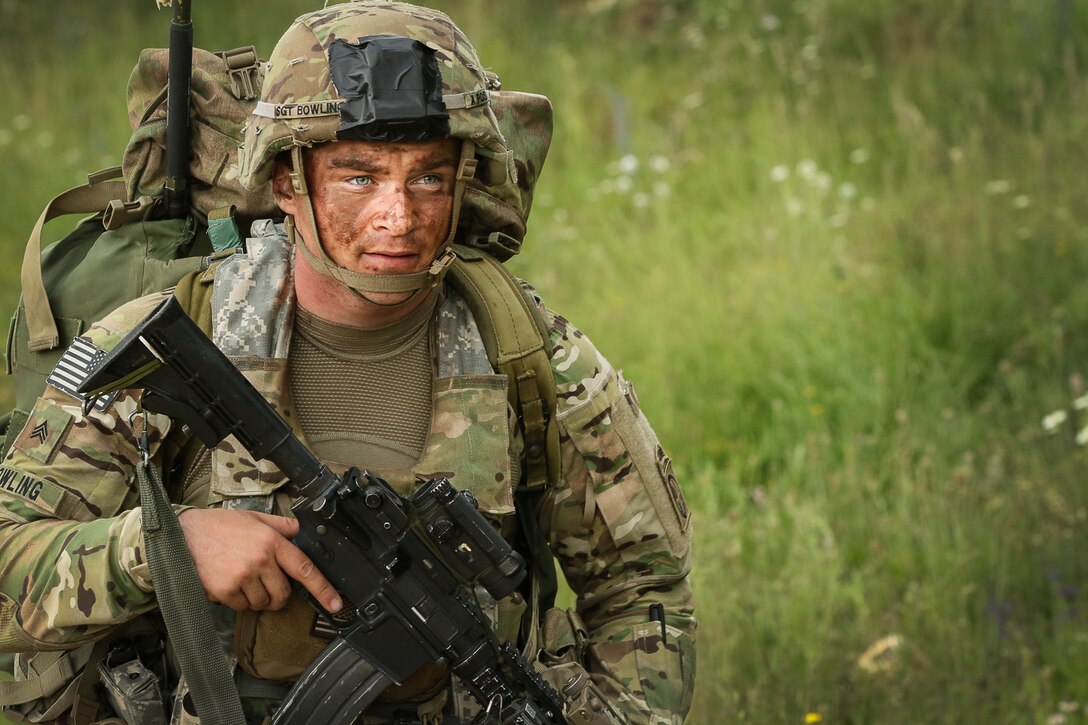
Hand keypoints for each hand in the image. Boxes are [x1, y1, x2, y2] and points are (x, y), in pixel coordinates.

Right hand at [177, 508, 341, 612]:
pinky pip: (242, 607)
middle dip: (278, 595)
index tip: (336, 603)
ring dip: (256, 598)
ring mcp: (242, 576)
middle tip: (265, 584)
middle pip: (283, 594)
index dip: (323, 589)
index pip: (305, 569)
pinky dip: (238, 600)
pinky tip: (229, 583)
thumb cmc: (220, 526)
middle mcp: (260, 560)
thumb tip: (303, 530)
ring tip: (243, 578)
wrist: (184, 535)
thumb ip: (282, 526)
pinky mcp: (225, 590)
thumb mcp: (256, 519)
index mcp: (272, 541)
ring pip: (262, 603)